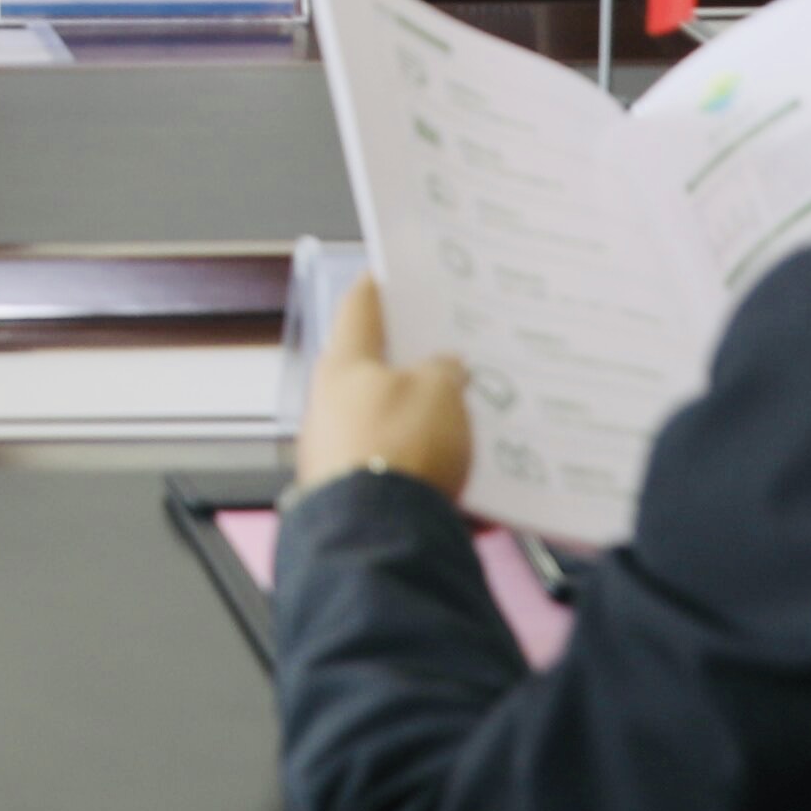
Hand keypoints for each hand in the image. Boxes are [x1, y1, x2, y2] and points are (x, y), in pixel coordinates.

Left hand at [295, 280, 473, 498]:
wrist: (380, 539)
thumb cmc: (398, 451)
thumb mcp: (439, 390)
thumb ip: (445, 370)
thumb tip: (446, 369)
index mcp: (344, 364)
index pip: (361, 305)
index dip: (383, 284)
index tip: (398, 271)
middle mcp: (333, 406)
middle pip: (378, 371)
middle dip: (420, 364)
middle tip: (459, 352)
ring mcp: (342, 454)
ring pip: (395, 425)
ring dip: (432, 424)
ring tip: (477, 420)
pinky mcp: (360, 499)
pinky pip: (406, 475)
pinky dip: (437, 474)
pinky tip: (475, 480)